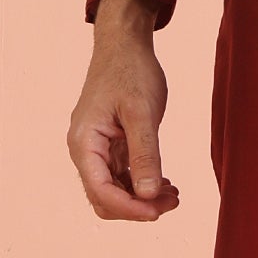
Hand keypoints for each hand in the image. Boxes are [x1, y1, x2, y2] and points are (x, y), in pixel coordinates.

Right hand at [67, 0, 180, 219]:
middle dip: (137, 207)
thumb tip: (148, 195)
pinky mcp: (111, 146)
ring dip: (142, 198)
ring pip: (115, 191)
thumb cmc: (130, 72)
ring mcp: (98, 150)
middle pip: (104, 198)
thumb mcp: (142, 112)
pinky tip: (165, 184)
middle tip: (172, 202)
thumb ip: (145, 154)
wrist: (125, 46)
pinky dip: (142, 184)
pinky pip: (122, 177)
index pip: (100, 191)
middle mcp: (86, 151)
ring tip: (174, 195)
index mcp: (84, 143)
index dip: (129, 208)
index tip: (158, 212)